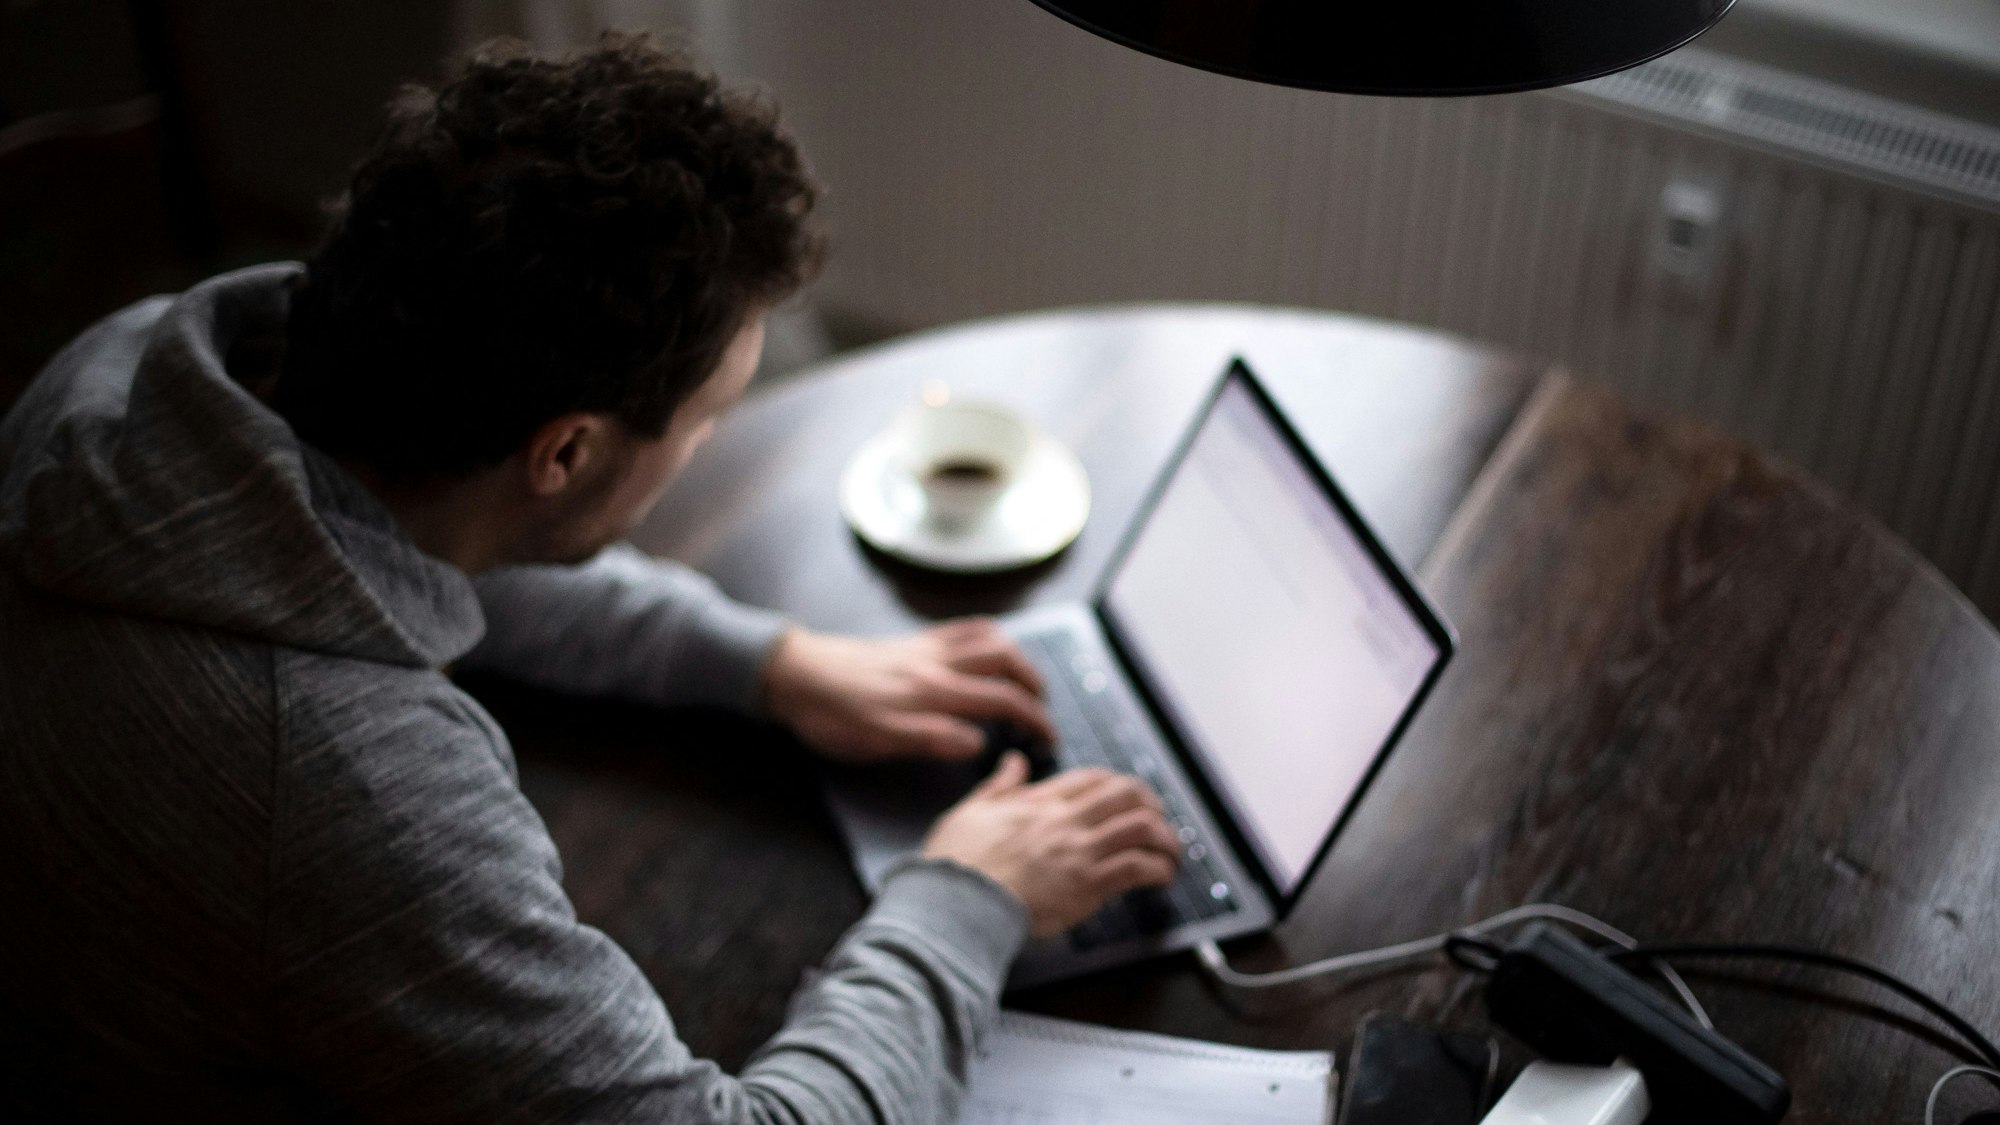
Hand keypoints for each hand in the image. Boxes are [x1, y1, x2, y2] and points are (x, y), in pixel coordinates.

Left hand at [761, 619, 1054, 764]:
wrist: (793, 673)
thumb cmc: (831, 715)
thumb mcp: (876, 740)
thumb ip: (930, 738)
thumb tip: (979, 744)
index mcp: (932, 693)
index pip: (1002, 700)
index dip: (1034, 719)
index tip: (1049, 740)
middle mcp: (936, 664)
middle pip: (1005, 662)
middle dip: (1035, 685)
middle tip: (1045, 711)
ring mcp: (925, 647)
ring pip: (989, 638)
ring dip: (1018, 658)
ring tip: (1027, 681)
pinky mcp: (912, 640)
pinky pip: (962, 627)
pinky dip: (989, 634)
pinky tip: (992, 646)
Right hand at [922, 754, 1181, 937]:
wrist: (955, 902)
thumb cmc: (957, 864)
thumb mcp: (970, 811)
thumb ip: (998, 786)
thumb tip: (1012, 762)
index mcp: (1039, 802)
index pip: (1093, 778)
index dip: (1118, 784)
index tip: (1128, 797)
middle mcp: (1065, 820)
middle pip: (1128, 794)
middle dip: (1152, 805)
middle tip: (1157, 821)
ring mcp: (1078, 851)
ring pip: (1141, 827)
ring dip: (1165, 839)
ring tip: (1170, 853)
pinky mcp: (1087, 885)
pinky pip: (1136, 867)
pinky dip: (1157, 869)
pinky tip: (1162, 877)